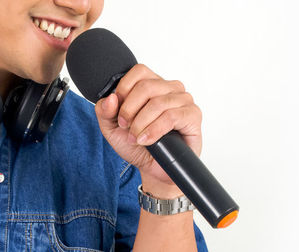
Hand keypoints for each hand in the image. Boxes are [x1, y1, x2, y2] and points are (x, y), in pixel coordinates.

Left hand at [94, 64, 202, 197]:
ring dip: (141, 123)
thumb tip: (111, 98)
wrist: (154, 169)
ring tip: (136, 138)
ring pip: (158, 102)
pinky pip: (171, 116)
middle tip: (125, 127)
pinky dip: (154, 130)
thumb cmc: (137, 145)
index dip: (124, 90)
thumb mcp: (112, 129)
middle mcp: (170, 88)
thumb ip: (105, 112)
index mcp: (152, 84)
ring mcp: (183, 100)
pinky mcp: (193, 115)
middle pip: (146, 86)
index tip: (118, 112)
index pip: (138, 71)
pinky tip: (147, 140)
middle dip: (129, 110)